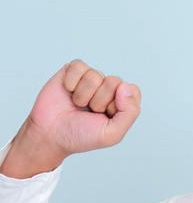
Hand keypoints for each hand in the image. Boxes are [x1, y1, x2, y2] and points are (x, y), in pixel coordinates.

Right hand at [0, 60, 140, 177]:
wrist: (51, 135)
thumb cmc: (82, 136)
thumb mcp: (112, 133)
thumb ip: (130, 112)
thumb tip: (126, 86)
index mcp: (122, 102)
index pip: (132, 90)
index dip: (119, 104)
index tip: (106, 116)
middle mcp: (108, 88)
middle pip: (114, 81)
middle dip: (99, 101)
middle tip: (89, 112)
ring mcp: (91, 79)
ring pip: (95, 75)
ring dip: (83, 95)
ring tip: (78, 105)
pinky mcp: (73, 71)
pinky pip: (79, 67)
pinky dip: (71, 83)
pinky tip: (68, 93)